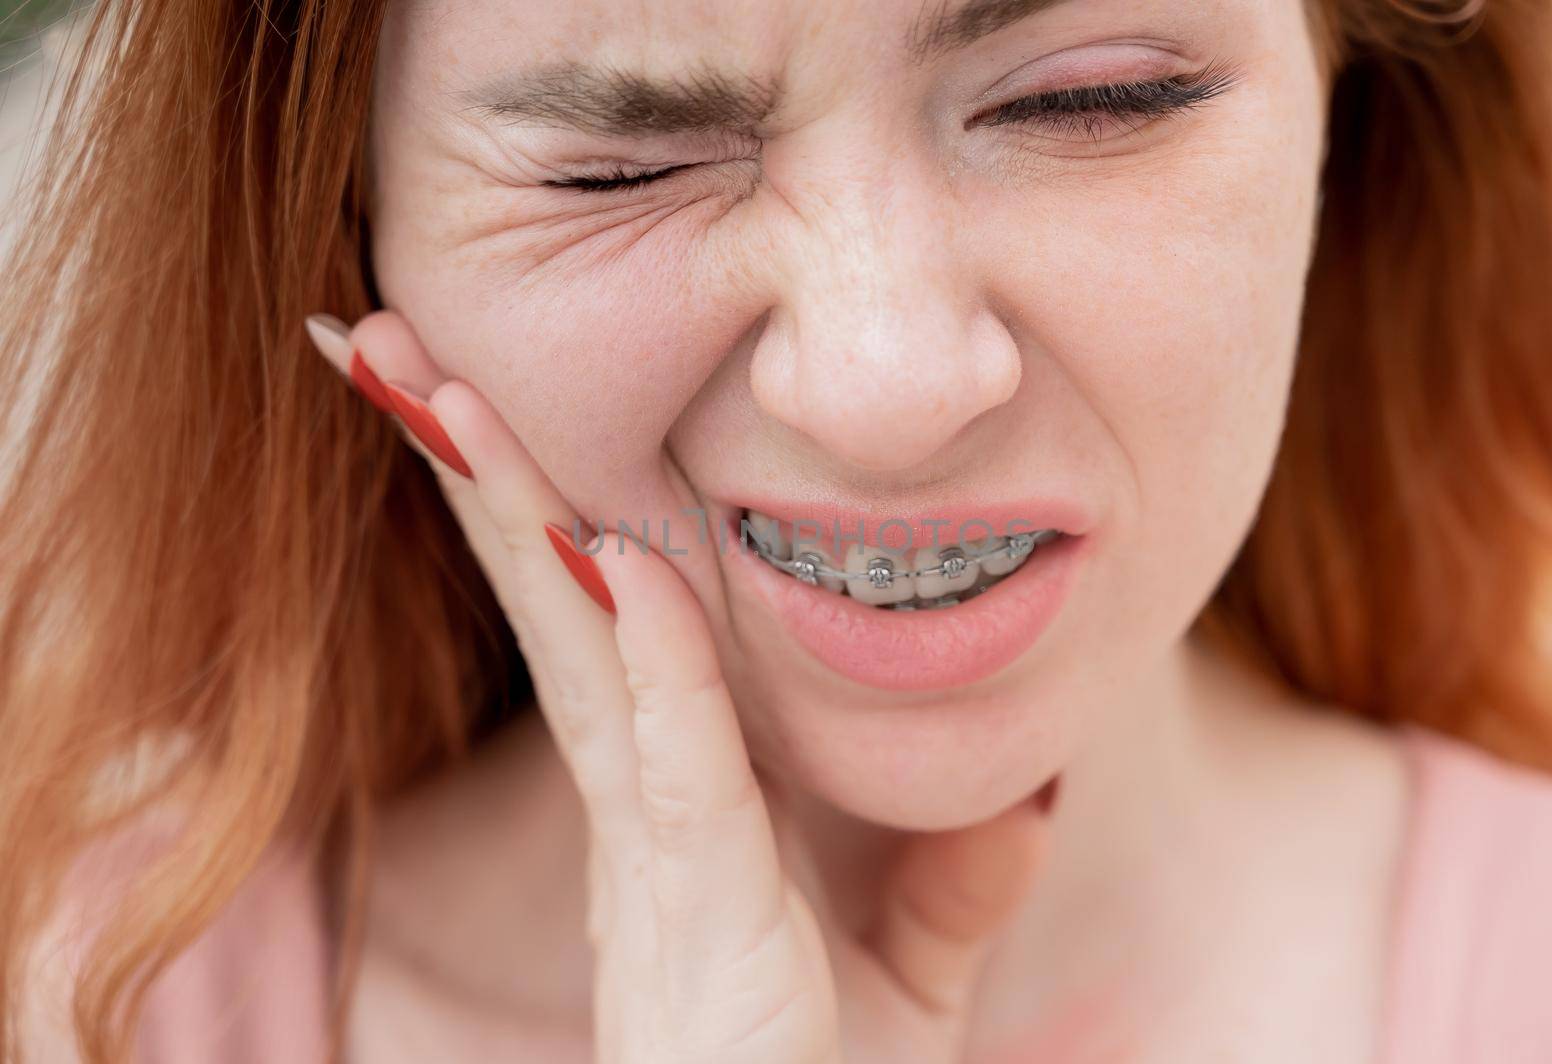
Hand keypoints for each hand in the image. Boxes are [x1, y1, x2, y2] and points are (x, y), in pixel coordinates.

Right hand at [304, 309, 1059, 1063]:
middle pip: (557, 609)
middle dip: (481, 475)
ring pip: (581, 654)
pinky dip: (650, 653)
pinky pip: (675, 761)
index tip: (492, 404)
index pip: (603, 632)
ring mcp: (657, 864)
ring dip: (514, 514)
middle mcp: (644, 819)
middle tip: (399, 344)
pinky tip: (620, 551)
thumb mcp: (912, 980)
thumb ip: (952, 885)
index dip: (547, 517)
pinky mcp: (703, 918)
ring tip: (435, 386)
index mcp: (676, 817)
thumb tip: (1029, 791)